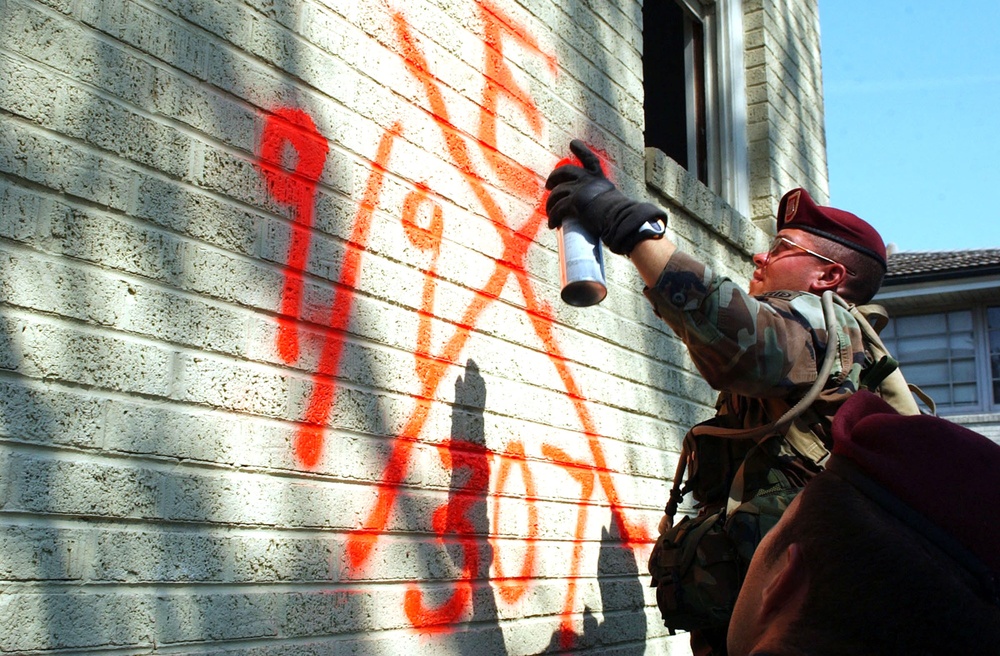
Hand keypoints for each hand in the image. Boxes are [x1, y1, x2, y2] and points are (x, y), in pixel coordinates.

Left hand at [545, 140, 666, 254]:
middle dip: (554, 177)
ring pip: (557, 193)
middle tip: (548, 185)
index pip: (589, 159)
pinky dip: (553, 217)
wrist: (622, 219)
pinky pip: (558, 209)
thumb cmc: (621, 215)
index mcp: (599, 179)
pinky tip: (552, 224)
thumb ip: (603, 200)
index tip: (573, 143)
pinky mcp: (574, 202)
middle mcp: (588, 180)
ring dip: (550, 203)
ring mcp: (580, 190)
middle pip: (565, 171)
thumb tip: (597, 211)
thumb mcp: (613, 199)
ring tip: (550, 213)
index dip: (580, 150)